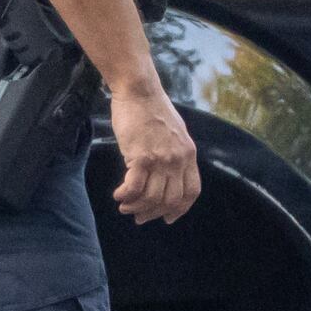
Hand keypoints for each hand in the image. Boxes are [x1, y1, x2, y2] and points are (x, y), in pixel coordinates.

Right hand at [109, 89, 201, 223]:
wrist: (140, 92)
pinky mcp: (141, 156)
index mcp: (189, 155)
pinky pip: (134, 187)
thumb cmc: (152, 111)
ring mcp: (161, 159)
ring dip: (136, 207)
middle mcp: (178, 160)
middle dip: (154, 213)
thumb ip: (175, 154)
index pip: (192, 191)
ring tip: (125, 206)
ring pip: (152, 197)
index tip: (168, 218)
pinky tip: (118, 195)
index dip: (180, 209)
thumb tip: (166, 175)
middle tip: (138, 216)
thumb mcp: (176, 134)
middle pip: (171, 199)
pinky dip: (125, 196)